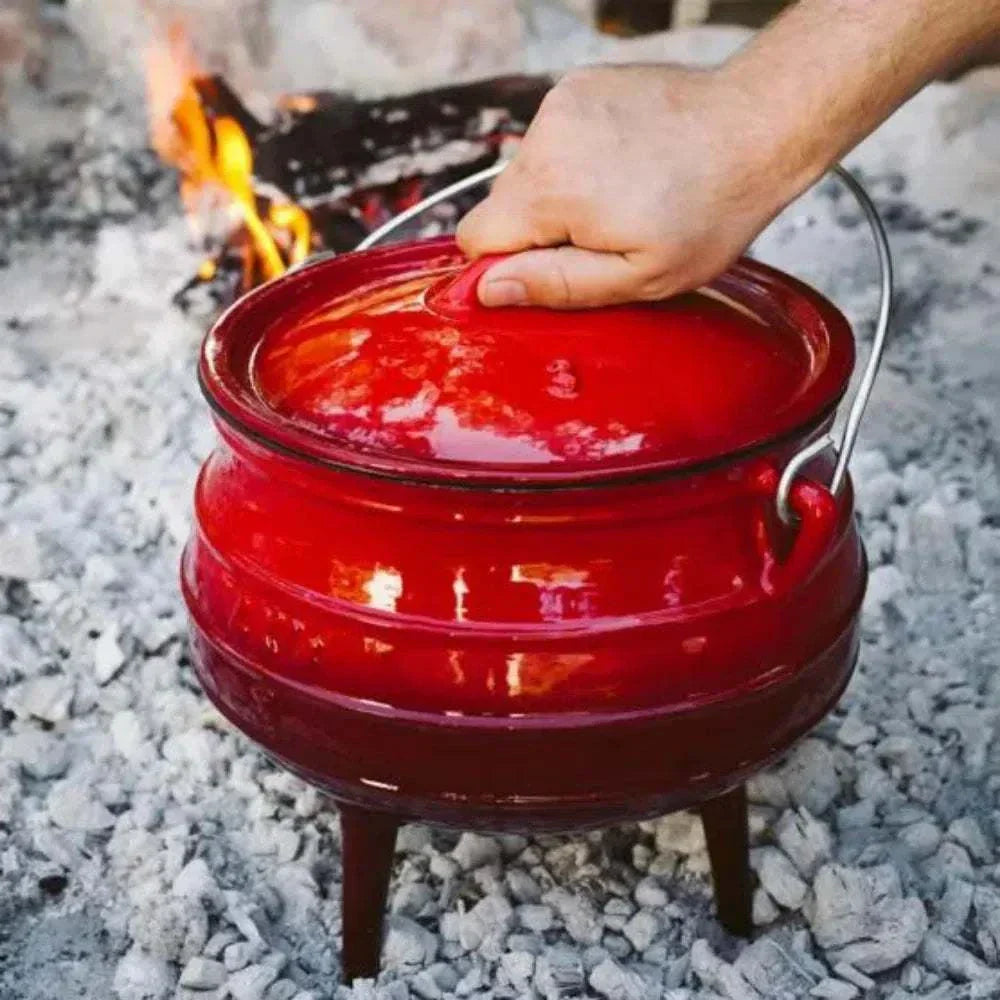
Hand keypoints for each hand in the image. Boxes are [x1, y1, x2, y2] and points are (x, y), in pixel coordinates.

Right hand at [455, 64, 808, 308]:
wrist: (756, 127)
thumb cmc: (709, 211)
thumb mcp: (639, 277)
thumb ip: (557, 285)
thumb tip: (488, 290)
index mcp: (550, 191)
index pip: (476, 238)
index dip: (506, 266)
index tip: (555, 269)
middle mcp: (544, 138)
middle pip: (502, 206)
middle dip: (539, 231)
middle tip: (604, 235)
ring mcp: (559, 104)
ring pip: (526, 174)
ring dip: (558, 195)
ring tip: (620, 197)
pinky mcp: (577, 85)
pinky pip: (551, 140)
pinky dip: (575, 159)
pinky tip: (622, 165)